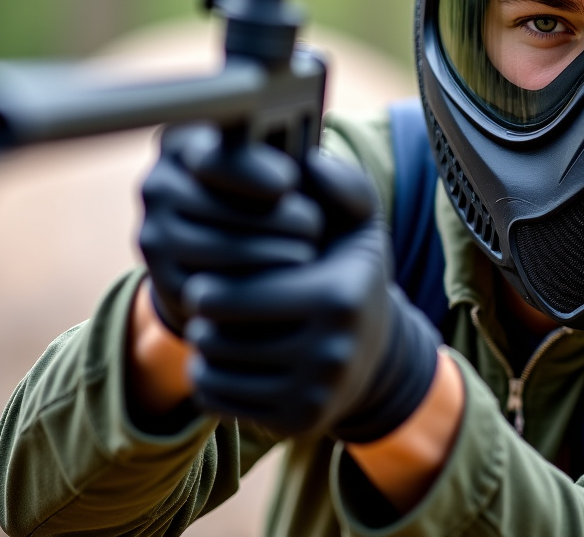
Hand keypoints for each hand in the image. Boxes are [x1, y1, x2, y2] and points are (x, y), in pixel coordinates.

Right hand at [138, 125, 321, 334]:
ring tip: (304, 253)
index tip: (287, 183)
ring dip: (274, 253)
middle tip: (313, 228)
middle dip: (279, 218)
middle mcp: (159, 184)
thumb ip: (337, 175)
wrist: (255, 271)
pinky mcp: (164, 281)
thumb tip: (317, 169)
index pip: (211, 151)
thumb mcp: (318, 191)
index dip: (251, 169)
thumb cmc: (290, 213)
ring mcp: (155, 234)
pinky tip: (283, 283)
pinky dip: (256, 288)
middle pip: (219, 204)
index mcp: (187, 143)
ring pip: (220, 248)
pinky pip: (213, 289)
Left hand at [184, 152, 442, 441]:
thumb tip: (306, 162)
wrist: (376, 354)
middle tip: (212, 301)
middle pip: (215, 334)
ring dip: (206, 345)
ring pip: (213, 367)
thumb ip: (337, 182)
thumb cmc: (350, 274)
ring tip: (221, 327)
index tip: (213, 273)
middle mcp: (329, 351)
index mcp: (337, 297)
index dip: (211, 282)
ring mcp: (314, 393)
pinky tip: (230, 359)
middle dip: (206, 314)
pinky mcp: (297, 422)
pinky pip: (218, 401)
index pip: (228, 294)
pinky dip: (211, 378)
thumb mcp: (358, 223)